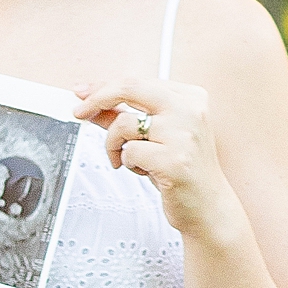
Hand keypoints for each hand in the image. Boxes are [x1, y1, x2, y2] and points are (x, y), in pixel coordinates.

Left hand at [73, 76, 244, 248]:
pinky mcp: (174, 160)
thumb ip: (122, 116)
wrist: (207, 205)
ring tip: (127, 159)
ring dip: (115, 145)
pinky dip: (128, 163)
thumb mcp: (152, 137)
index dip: (102, 87)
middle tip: (79, 112)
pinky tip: (145, 171)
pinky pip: (130, 152)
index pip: (136, 82)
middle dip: (97, 99)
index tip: (81, 93)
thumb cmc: (181, 169)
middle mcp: (190, 110)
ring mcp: (184, 135)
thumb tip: (91, 102)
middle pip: (129, 88)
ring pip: (124, 124)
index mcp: (189, 97)